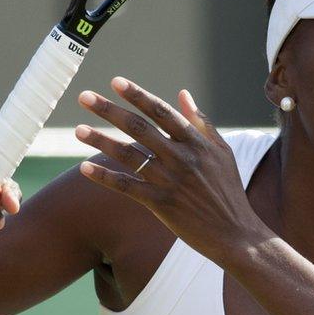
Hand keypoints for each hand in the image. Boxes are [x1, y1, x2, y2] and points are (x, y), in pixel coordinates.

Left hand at [76, 77, 272, 264]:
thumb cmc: (228, 190)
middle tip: (84, 97)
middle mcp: (181, 157)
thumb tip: (182, 93)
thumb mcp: (222, 151)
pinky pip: (127, 186)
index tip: (115, 81)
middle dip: (109, 110)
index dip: (137, 95)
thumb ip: (201, 122)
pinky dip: (105, 177)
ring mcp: (170, 181)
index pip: (161, 111)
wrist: (236, 233)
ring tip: (77, 129)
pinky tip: (84, 168)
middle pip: (138, 127)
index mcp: (196, 141)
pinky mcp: (161, 204)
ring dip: (100, 140)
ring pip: (128, 155)